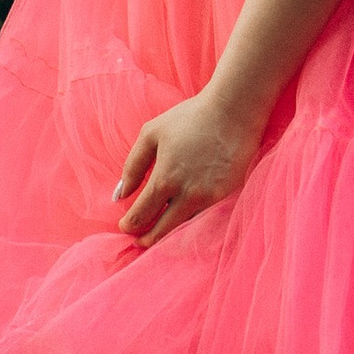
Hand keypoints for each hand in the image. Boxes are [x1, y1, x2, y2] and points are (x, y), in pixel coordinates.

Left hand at [114, 94, 262, 243]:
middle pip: (163, 229)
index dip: (130, 225)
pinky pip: (202, 213)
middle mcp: (188, 194)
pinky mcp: (225, 194)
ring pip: (184, 224)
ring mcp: (209, 197)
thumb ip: (132, 166)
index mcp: (165, 179)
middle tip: (138, 242)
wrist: (233, 112)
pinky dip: (189, 218)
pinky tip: (180, 215)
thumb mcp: (151, 134)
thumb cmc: (188, 118)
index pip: (142, 214)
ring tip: (157, 231)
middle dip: (147, 239)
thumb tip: (120, 195)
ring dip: (169, 230)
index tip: (124, 227)